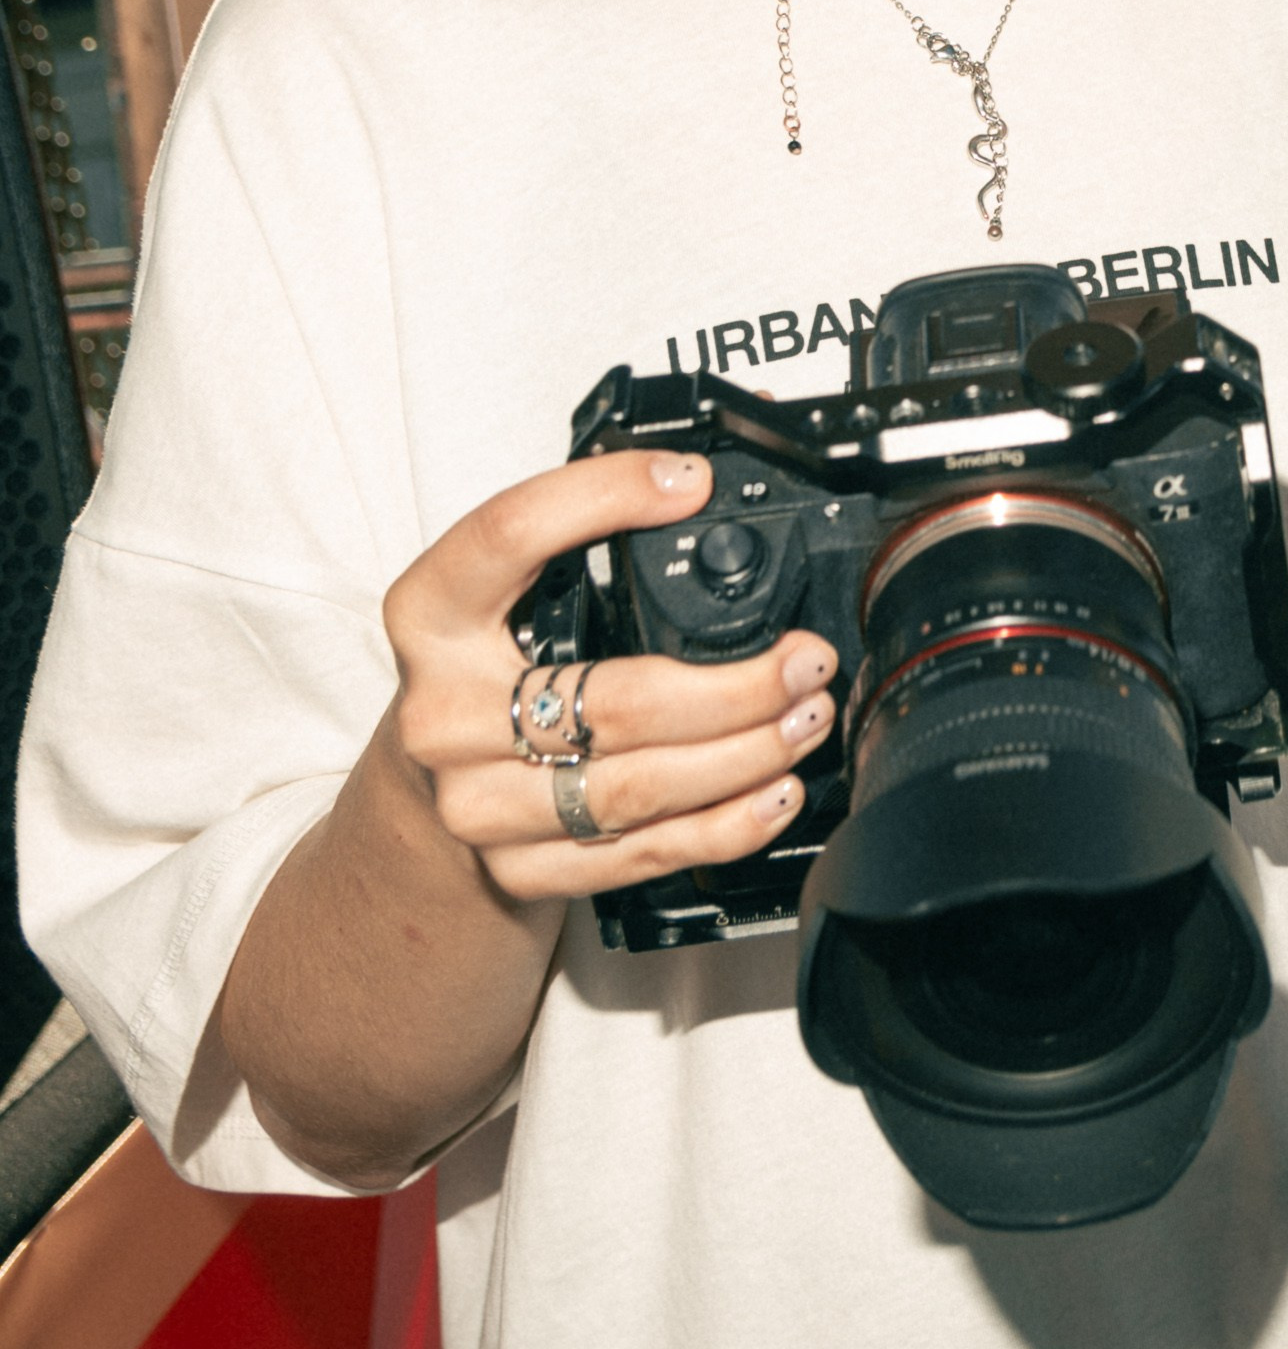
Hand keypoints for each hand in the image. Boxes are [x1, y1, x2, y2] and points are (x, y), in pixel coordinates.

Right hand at [383, 447, 836, 901]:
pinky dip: (724, 827)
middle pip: (614, 698)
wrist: (420, 803)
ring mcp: (478, 802)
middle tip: (806, 658)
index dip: (602, 497)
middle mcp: (443, 712)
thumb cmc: (479, 673)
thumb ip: (577, 542)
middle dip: (739, 683)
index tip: (691, 485)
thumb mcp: (497, 596)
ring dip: (746, 754)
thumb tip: (692, 480)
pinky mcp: (518, 868)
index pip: (510, 535)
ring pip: (639, 787)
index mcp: (431, 614)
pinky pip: (640, 853)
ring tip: (805, 718)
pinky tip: (774, 792)